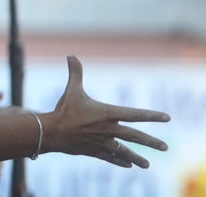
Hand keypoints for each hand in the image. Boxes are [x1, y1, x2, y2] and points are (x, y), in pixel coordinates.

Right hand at [45, 55, 168, 166]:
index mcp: (106, 114)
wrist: (51, 132)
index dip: (151, 115)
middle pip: (135, 136)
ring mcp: (102, 142)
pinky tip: (128, 165)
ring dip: (137, 158)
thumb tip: (71, 55)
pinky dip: (119, 161)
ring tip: (147, 165)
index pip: (134, 114)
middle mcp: (108, 129)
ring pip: (124, 152)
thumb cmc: (63, 110)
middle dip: (151, 142)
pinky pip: (110, 157)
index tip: (167, 117)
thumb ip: (75, 73)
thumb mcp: (71, 90)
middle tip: (165, 147)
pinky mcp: (94, 151)